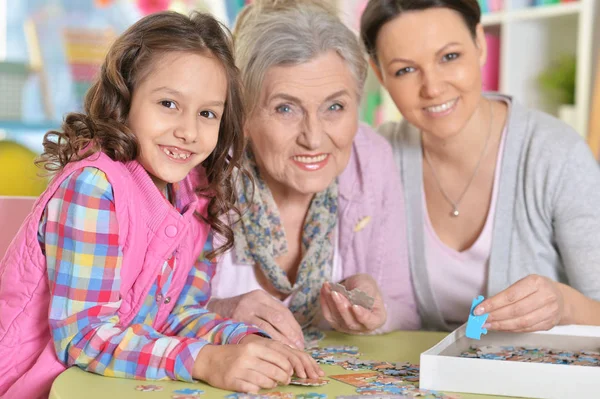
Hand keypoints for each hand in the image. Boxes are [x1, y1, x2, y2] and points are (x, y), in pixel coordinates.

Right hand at [193, 335, 322, 392]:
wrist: (209, 360)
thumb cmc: (235, 354)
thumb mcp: (251, 348)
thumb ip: (268, 353)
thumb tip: (289, 364)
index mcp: (254, 346)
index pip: (279, 357)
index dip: (289, 366)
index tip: (291, 371)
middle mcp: (248, 357)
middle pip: (275, 371)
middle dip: (284, 377)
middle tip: (285, 380)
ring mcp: (239, 370)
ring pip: (266, 381)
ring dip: (272, 384)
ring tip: (273, 383)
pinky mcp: (233, 382)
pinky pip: (253, 389)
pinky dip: (258, 389)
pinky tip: (257, 387)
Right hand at [208, 290, 304, 348]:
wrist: (215, 311)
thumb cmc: (240, 311)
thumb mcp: (255, 306)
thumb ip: (271, 313)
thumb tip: (295, 332)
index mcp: (261, 296)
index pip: (283, 311)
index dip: (294, 327)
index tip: (301, 340)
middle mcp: (253, 301)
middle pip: (278, 318)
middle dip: (291, 334)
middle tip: (299, 347)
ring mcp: (244, 311)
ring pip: (268, 327)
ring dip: (281, 340)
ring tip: (290, 352)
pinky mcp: (236, 323)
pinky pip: (255, 334)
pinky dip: (266, 343)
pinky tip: (272, 352)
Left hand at [319, 274, 386, 333]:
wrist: (355, 286)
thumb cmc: (366, 286)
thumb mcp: (368, 285)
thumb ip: (364, 291)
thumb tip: (353, 297)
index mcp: (377, 319)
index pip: (370, 322)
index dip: (362, 316)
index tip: (355, 306)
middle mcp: (362, 327)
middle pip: (350, 321)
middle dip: (341, 306)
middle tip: (335, 292)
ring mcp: (348, 327)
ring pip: (337, 318)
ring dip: (330, 302)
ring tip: (327, 287)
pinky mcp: (336, 323)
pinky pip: (328, 315)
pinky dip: (324, 302)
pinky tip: (323, 290)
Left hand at [475, 275, 564, 331]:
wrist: (560, 298)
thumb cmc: (535, 289)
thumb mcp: (523, 283)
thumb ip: (506, 294)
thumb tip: (484, 307)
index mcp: (536, 282)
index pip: (511, 295)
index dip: (493, 304)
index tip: (478, 310)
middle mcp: (546, 296)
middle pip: (516, 310)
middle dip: (495, 316)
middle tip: (480, 320)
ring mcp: (550, 312)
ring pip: (521, 322)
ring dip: (501, 325)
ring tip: (487, 325)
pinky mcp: (549, 324)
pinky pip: (526, 329)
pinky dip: (511, 329)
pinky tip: (500, 327)